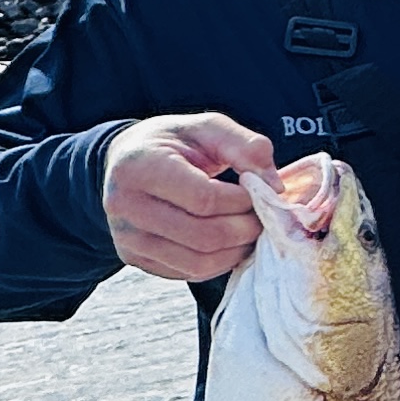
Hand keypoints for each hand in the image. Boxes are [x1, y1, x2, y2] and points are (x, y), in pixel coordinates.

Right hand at [102, 113, 275, 279]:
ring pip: (198, 263)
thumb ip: (244, 146)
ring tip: (248, 229)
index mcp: (139, 167)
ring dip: (236, 251)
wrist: (125, 160)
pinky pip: (188, 272)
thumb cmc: (172, 142)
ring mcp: (126, 237)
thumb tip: (274, 186)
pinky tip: (229, 241)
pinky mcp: (134, 258)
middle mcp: (125, 206)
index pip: (204, 199)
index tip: (258, 192)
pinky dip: (219, 262)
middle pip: (203, 237)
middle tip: (261, 216)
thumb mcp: (207, 128)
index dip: (242, 201)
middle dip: (244, 229)